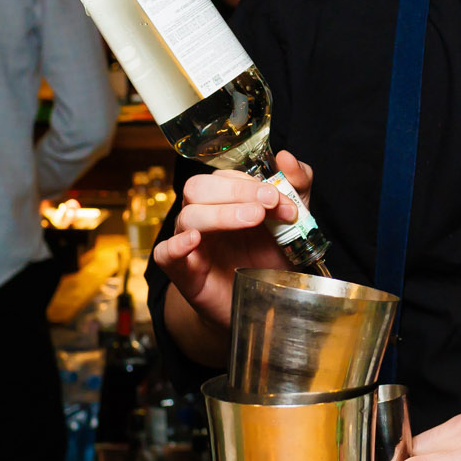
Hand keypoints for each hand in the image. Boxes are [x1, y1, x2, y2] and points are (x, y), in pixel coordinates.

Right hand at [150, 151, 311, 332]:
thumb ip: (296, 188)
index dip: (254, 184)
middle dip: (236, 191)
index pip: (227, 177)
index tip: (282, 200)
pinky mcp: (181, 270)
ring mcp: (189, 241)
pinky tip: (195, 240)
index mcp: (224, 199)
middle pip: (199, 188)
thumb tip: (287, 158)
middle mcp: (202, 215)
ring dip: (220, 214)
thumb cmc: (268, 258)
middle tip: (267, 205)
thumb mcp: (292, 222)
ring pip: (188, 216)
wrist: (260, 303)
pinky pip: (164, 253)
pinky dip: (177, 244)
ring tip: (252, 219)